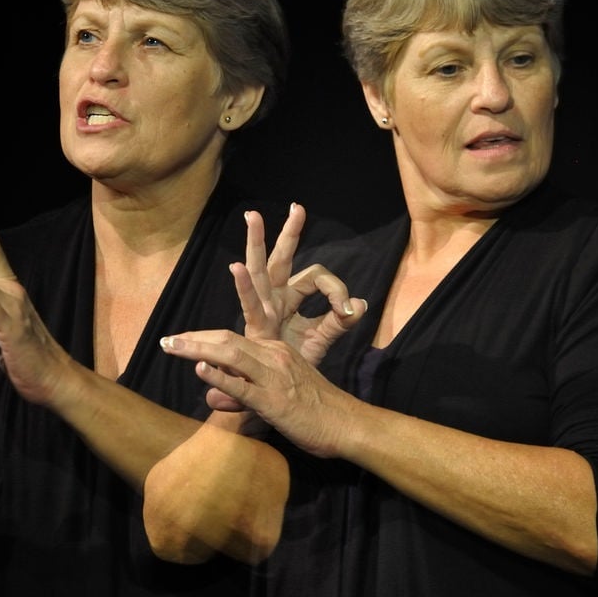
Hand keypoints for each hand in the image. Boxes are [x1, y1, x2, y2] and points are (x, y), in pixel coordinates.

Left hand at [160, 331, 351, 458]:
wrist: (346, 424)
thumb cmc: (313, 412)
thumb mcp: (275, 395)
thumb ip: (243, 393)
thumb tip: (211, 396)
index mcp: (276, 351)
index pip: (233, 337)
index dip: (203, 337)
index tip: (180, 339)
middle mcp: (274, 356)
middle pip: (227, 339)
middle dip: (193, 338)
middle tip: (166, 340)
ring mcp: (274, 376)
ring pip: (231, 354)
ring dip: (197, 349)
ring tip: (171, 346)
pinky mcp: (275, 400)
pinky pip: (243, 386)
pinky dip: (220, 376)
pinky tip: (200, 370)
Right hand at [237, 204, 365, 362]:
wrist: (283, 389)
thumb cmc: (296, 361)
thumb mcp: (322, 338)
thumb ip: (340, 321)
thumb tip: (361, 304)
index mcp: (292, 297)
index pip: (317, 277)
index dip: (335, 288)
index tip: (348, 309)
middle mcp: (276, 296)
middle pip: (282, 258)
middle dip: (288, 233)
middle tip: (297, 207)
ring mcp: (264, 308)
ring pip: (260, 269)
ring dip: (256, 242)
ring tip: (253, 216)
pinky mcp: (255, 326)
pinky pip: (249, 303)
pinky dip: (242, 286)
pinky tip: (236, 267)